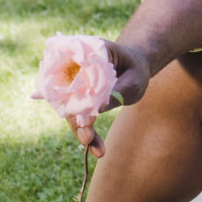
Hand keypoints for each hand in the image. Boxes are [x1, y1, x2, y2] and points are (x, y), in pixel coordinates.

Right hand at [67, 39, 151, 156]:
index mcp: (84, 52)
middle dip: (76, 121)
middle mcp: (73, 67)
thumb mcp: (134, 79)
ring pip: (71, 110)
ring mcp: (73, 85)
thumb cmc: (135, 67)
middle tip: (88, 139)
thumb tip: (96, 111)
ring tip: (98, 150)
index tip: (84, 120)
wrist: (135, 64)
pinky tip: (98, 150)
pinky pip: (77, 117)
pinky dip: (86, 132)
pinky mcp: (77, 99)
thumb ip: (117, 92)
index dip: (73, 98)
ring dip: (82, 131)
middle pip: (66, 96)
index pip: (71, 75)